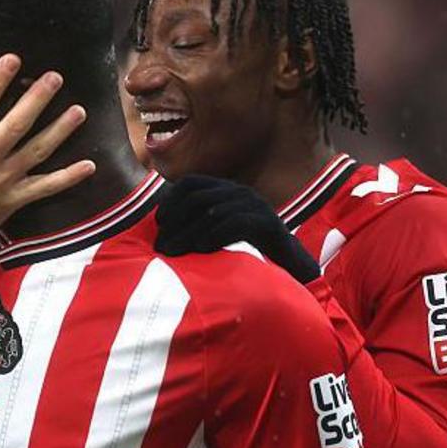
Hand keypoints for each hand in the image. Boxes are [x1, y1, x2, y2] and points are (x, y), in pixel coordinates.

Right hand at [0, 54, 95, 235]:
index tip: (13, 59)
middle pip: (15, 125)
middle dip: (37, 100)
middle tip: (55, 78)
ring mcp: (4, 178)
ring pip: (36, 151)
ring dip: (59, 131)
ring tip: (79, 111)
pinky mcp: (17, 196)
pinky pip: (46, 186)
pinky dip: (68, 177)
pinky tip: (90, 165)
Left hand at [155, 175, 320, 283]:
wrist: (288, 264)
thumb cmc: (244, 250)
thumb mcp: (214, 234)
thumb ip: (192, 228)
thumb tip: (158, 236)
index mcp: (225, 189)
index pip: (190, 183)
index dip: (171, 201)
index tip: (160, 224)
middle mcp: (240, 192)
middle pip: (198, 199)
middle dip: (176, 224)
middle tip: (162, 248)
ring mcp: (256, 205)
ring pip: (213, 212)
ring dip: (189, 234)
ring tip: (175, 253)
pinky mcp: (269, 223)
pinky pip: (236, 223)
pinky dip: (214, 236)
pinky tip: (201, 250)